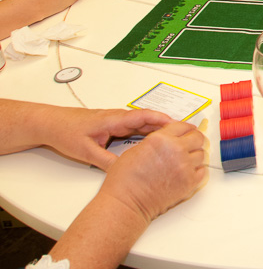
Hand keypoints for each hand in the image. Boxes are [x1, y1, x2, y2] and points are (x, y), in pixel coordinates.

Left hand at [39, 106, 173, 170]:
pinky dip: (148, 131)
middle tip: (185, 132)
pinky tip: (155, 140)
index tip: (177, 126)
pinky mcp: (114, 126)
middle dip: (167, 124)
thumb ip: (104, 160)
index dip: (161, 120)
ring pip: (142, 123)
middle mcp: (118, 118)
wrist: (52, 124)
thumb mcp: (85, 151)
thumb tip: (122, 170)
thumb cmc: (66, 132)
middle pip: (147, 119)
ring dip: (159, 128)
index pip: (142, 117)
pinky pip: (136, 127)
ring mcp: (117, 121)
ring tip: (176, 137)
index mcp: (113, 120)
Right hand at [99, 121, 206, 222]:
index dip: (186, 129)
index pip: (184, 126)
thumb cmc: (124, 180)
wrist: (125, 203)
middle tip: (190, 145)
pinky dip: (198, 170)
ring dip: (195, 156)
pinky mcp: (189, 182)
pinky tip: (189, 172)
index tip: (188, 132)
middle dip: (194, 140)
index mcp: (161, 139)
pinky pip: (203, 171)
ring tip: (186, 161)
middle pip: (198, 137)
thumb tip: (169, 140)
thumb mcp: (135, 149)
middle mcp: (176, 150)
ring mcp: (184, 166)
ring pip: (202, 154)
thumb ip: (157, 141)